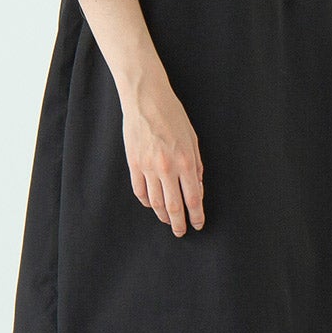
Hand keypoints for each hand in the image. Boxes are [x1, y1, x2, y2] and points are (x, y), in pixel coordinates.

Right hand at [120, 86, 204, 235]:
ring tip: (168, 221)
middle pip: (174, 207)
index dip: (197, 215)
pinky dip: (147, 202)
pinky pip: (140, 191)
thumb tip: (196, 188)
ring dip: (163, 216)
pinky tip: (152, 205)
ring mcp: (148, 167)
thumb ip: (196, 165)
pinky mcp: (134, 164)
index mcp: (186, 161)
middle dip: (179, 223)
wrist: (146, 101)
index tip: (198, 224)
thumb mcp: (193, 139)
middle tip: (182, 231)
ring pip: (155, 203)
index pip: (193, 198)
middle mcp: (167, 168)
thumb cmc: (173, 116)